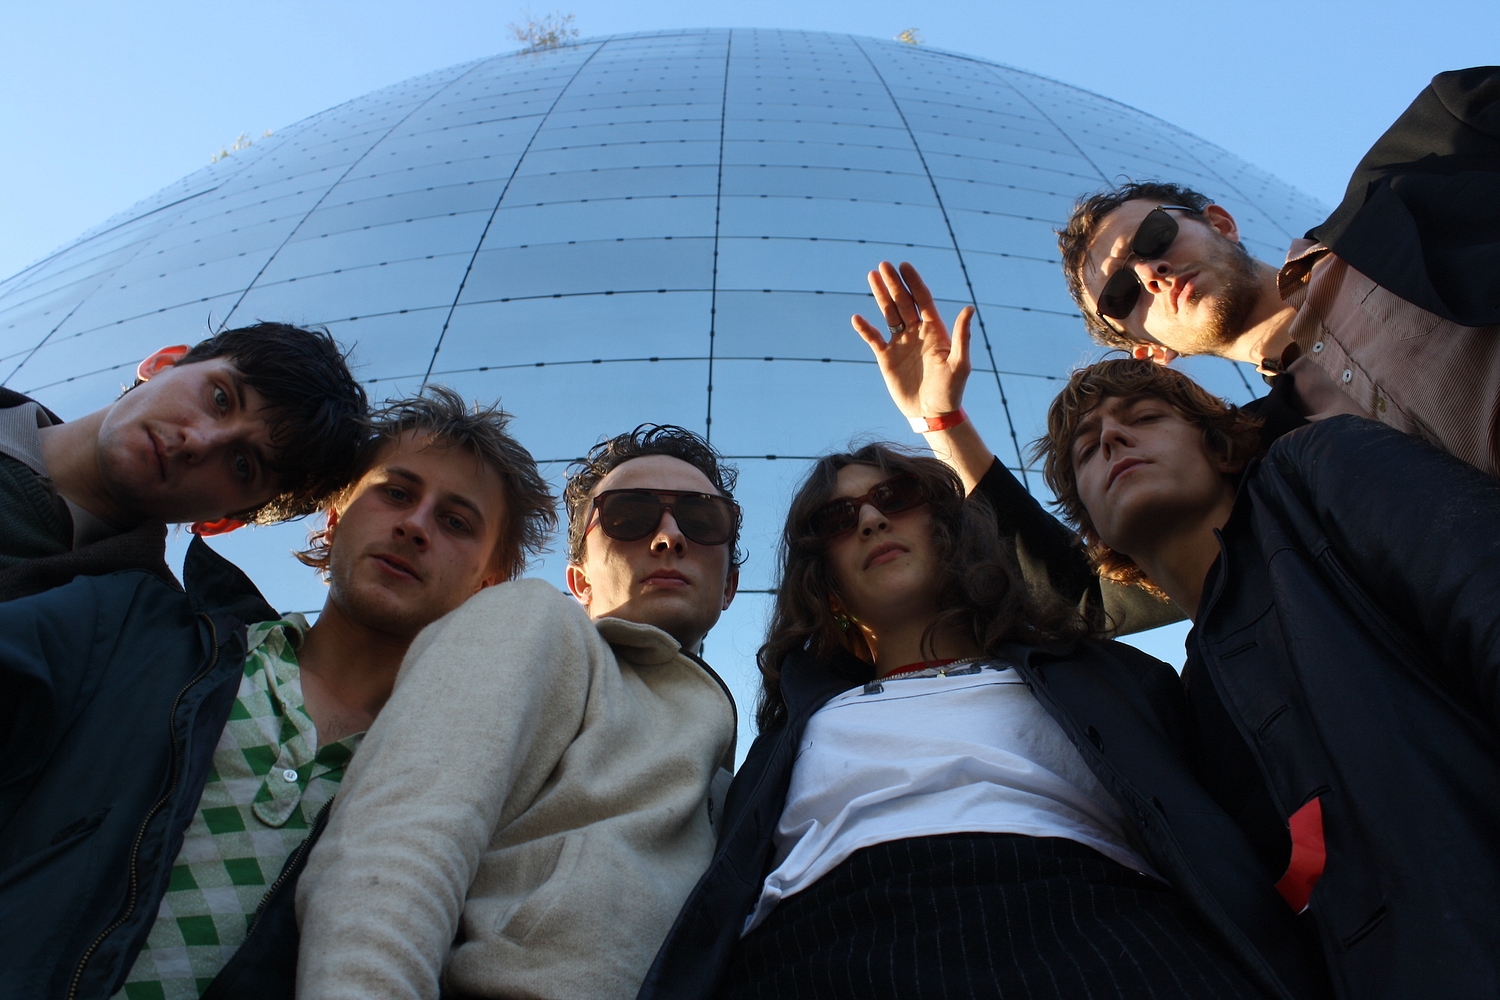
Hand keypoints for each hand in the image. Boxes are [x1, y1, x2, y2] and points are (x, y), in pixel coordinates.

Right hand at [851, 261, 973, 419]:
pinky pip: (873, 338)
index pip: (923, 300)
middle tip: (883, 265)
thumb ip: (962, 336)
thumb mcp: (960, 364)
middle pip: (903, 302)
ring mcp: (901, 343)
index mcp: (935, 330)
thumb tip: (969, 308)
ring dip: (880, 296)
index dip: (914, 282)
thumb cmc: (951, 390)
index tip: (904, 266)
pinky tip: (857, 318)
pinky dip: (865, 328)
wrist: (933, 413)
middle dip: (893, 284)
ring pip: (888, 313)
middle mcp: (916, 332)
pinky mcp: (887, 357)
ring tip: (871, 276)